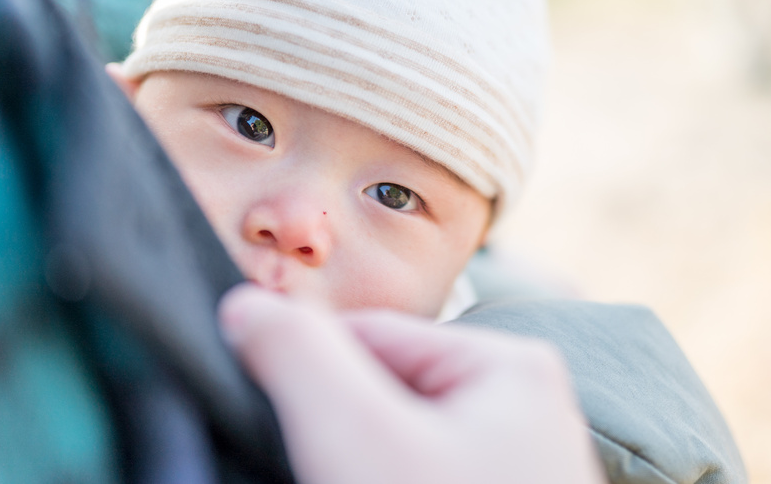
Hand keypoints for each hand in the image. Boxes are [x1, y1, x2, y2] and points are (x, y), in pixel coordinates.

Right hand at [219, 284, 604, 483]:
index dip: (306, 378)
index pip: (370, 338)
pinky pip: (421, 481)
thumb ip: (298, 356)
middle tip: (329, 473)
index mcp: (508, 366)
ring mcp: (516, 470)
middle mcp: (524, 411)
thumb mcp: (357, 434)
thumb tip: (246, 305)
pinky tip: (360, 483)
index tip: (268, 423)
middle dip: (336, 439)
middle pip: (384, 398)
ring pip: (395, 451)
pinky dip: (382, 483)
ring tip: (338, 477)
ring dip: (352, 468)